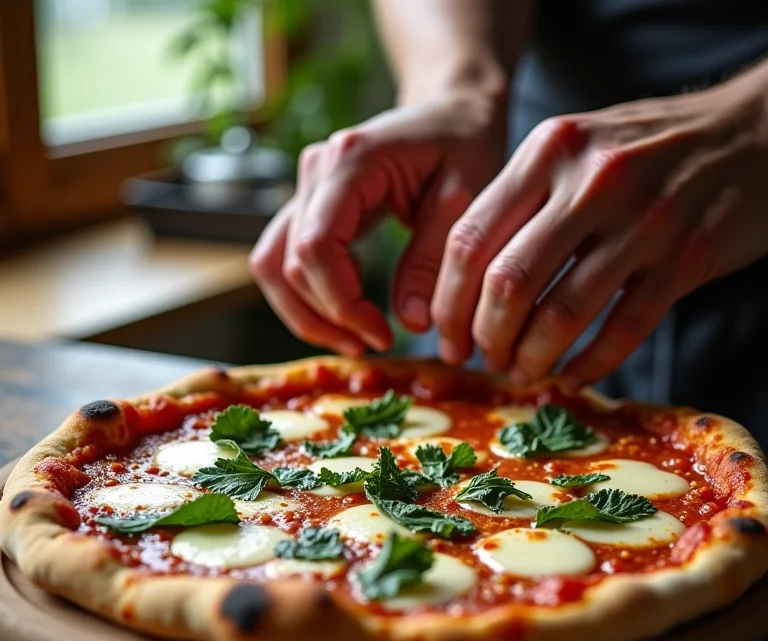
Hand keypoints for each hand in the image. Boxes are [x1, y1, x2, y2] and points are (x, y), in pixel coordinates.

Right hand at [249, 91, 506, 355]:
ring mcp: (306, 188)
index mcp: (351, 162)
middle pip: (290, 264)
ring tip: (355, 341)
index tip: (384, 335)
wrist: (453, 113)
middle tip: (376, 344)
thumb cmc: (465, 146)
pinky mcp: (309, 207)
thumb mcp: (464, 201)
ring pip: (274, 266)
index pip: (315, 247)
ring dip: (307, 314)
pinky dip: (307, 297)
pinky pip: (284, 260)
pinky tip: (347, 313)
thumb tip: (409, 324)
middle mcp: (315, 171)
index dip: (341, 303)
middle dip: (328, 317)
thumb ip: (431, 261)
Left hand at [432, 63, 767, 386]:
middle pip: (507, 283)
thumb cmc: (645, 148)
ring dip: (531, 358)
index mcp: (548, 152)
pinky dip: (589, 364)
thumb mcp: (573, 150)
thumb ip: (519, 201)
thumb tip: (462, 284)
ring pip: (562, 314)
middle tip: (484, 360)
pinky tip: (570, 376)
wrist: (752, 131)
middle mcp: (592, 182)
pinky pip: (624, 330)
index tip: (447, 339)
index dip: (448, 303)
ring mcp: (644, 221)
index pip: (469, 241)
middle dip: (485, 338)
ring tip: (523, 372)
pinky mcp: (687, 258)